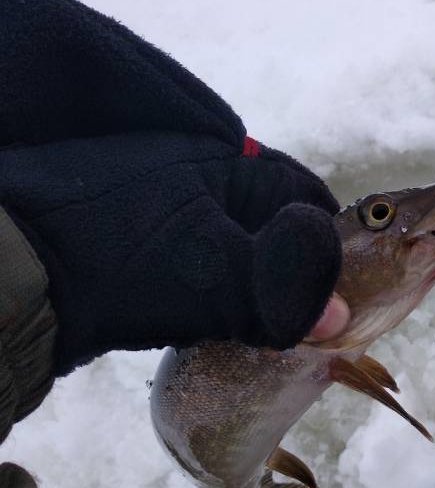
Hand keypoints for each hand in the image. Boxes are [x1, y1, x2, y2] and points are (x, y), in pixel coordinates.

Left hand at [1, 134, 342, 376]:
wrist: (11, 280)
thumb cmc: (119, 260)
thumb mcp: (210, 272)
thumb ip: (280, 290)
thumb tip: (340, 319)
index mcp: (219, 163)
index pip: (298, 188)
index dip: (328, 231)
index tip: (349, 276)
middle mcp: (196, 178)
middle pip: (271, 218)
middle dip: (298, 262)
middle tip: (321, 309)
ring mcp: (167, 212)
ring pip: (239, 246)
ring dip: (263, 283)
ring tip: (284, 323)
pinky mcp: (145, 248)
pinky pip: (206, 267)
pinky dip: (227, 295)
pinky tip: (233, 324)